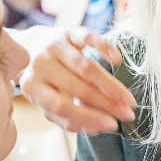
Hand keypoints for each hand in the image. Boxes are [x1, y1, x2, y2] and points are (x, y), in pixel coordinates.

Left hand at [19, 27, 135, 134]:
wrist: (32, 45)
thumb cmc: (46, 81)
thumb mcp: (49, 101)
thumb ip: (68, 118)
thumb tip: (96, 129)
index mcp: (33, 87)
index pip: (62, 106)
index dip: (89, 117)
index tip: (112, 125)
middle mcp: (41, 65)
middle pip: (78, 87)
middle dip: (106, 104)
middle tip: (127, 114)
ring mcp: (54, 46)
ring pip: (87, 67)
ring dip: (111, 85)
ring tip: (128, 99)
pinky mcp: (68, 32)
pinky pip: (87, 37)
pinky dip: (104, 47)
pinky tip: (117, 60)